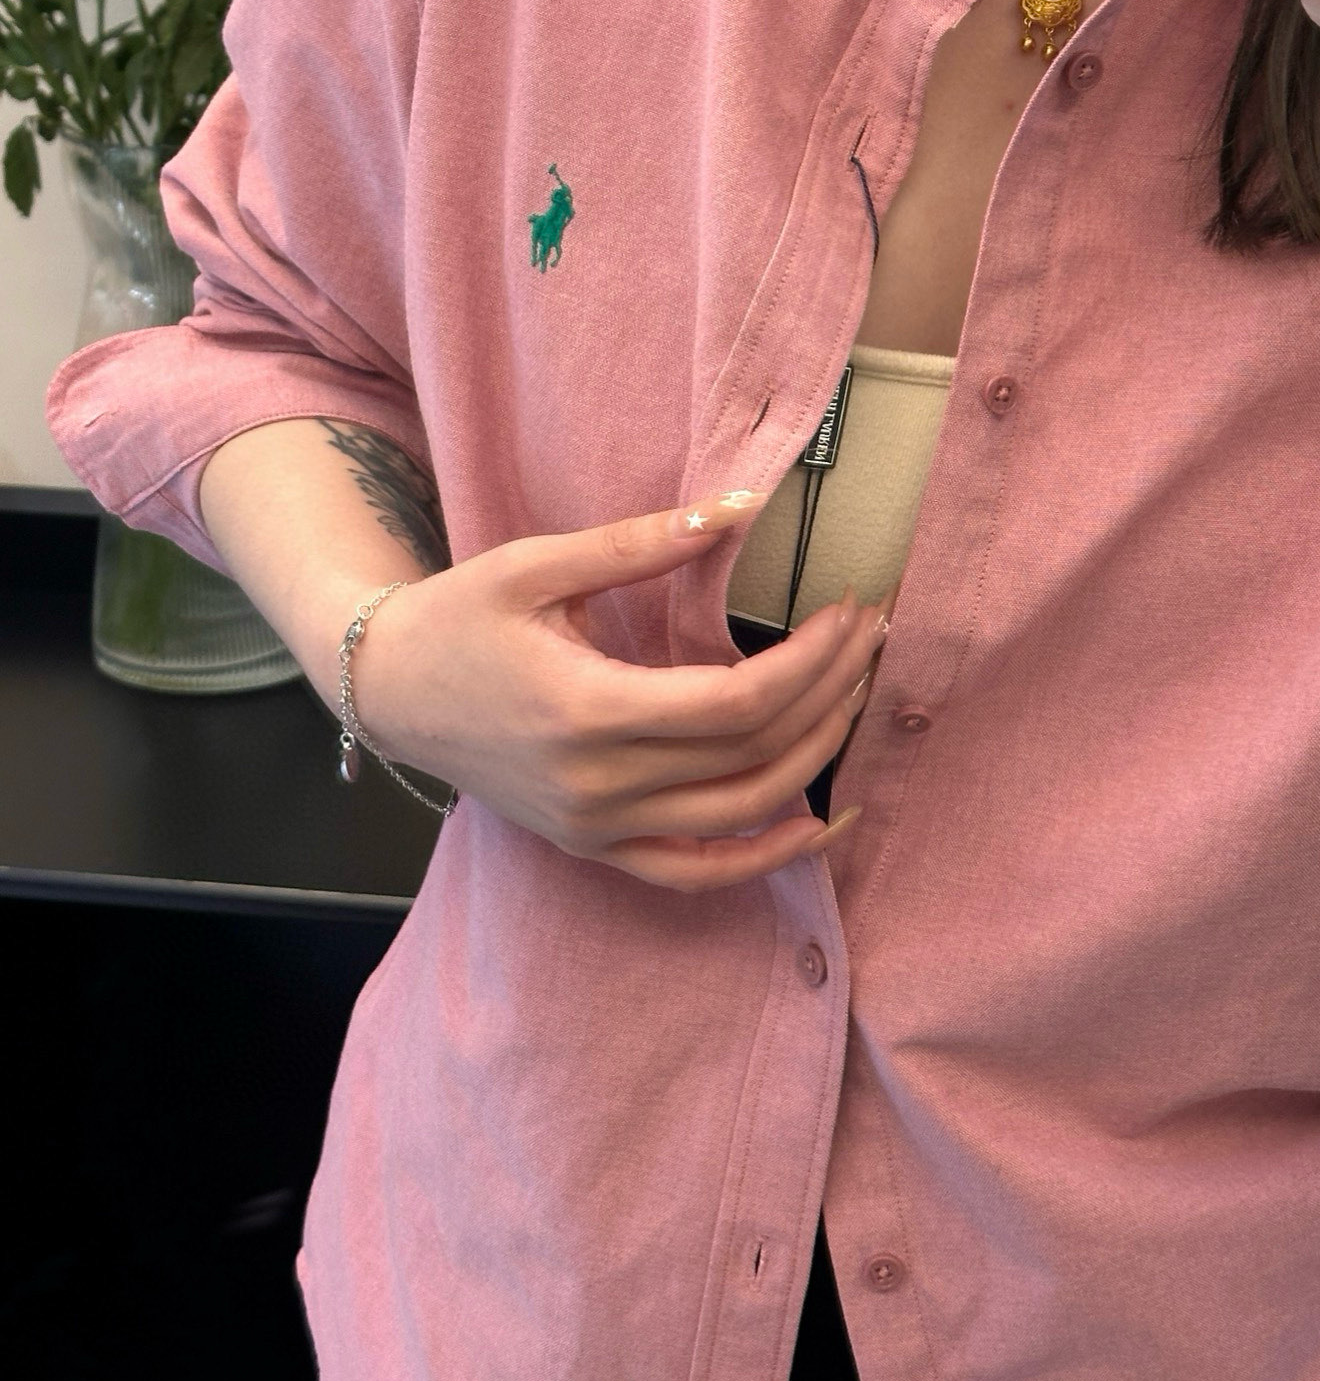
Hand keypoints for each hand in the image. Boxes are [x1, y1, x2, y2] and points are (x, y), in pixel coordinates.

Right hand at [350, 489, 894, 890]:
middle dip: (829, 694)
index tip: (850, 611)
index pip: (737, 703)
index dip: (810, 661)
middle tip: (871, 636)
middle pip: (752, 756)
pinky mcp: (594, 847)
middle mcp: (598, 785)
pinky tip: (818, 825)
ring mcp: (597, 828)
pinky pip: (694, 872)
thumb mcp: (536, 565)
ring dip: (815, 760)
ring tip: (857, 698)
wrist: (386, 690)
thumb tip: (738, 508)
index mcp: (586, 710)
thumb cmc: (457, 617)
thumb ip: (640, 543)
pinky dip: (763, 859)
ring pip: (739, 814)